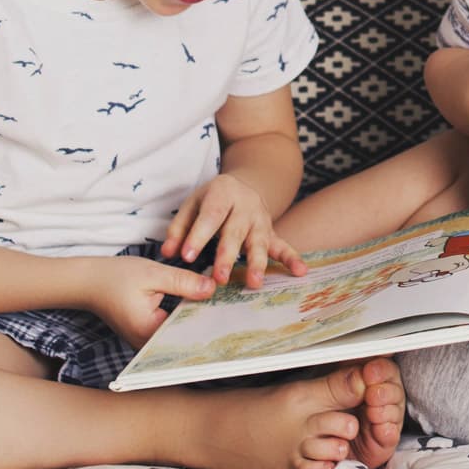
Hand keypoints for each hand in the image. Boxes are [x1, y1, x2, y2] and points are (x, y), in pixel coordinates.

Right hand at [80, 255, 219, 347]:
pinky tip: (202, 306)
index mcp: (148, 332)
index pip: (188, 332)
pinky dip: (185, 318)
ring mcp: (147, 343)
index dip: (210, 321)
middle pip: (186, 337)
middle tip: (234, 309)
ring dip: (197, 319)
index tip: (233, 313)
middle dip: (207, 321)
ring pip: (180, 334)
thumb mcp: (153, 274)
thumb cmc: (114, 277)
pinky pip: (172, 330)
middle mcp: (148, 345)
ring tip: (224, 308)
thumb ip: (184, 282)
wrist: (87, 282)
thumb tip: (213, 288)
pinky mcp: (148, 336)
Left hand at [161, 173, 306, 288]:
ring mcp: (261, 219)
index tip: (187, 256)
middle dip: (228, 256)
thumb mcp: (193, 204)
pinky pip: (283, 245)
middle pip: (236, 232)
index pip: (210, 216)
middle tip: (219, 278)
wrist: (244, 185)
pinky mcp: (272, 232)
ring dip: (257, 263)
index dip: (198, 236)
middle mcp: (246, 205)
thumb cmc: (212, 200)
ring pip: (260, 242)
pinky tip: (301, 271)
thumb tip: (168, 253)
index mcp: (222, 192)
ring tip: (253, 283)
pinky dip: (292, 259)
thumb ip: (179, 228)